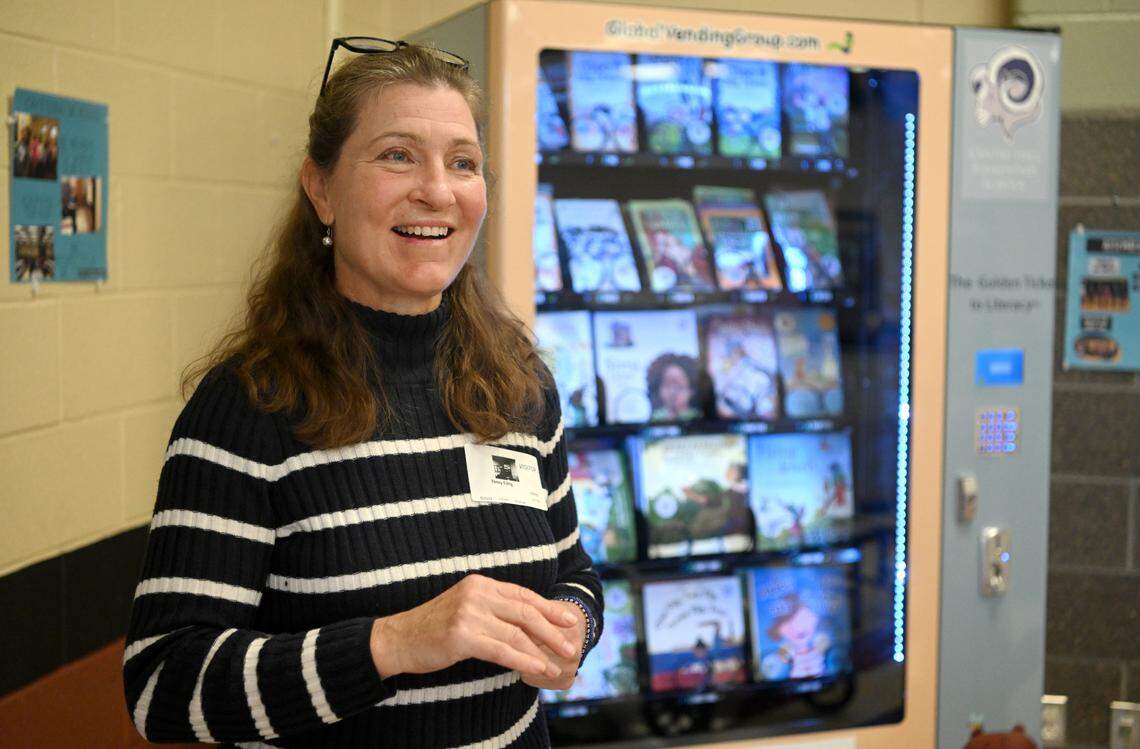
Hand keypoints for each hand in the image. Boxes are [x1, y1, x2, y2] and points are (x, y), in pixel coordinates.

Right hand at [369, 574, 579, 679]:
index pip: (523, 595)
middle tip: (571, 646)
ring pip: (517, 632)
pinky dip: (524, 659)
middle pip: (525, 612)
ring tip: (559, 663)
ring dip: (542, 650)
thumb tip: (530, 623)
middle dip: (553, 630)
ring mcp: (469, 614)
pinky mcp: (462, 636)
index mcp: (480, 584)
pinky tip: (538, 668)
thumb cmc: (434, 628)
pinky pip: (501, 650)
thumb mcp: (465, 608)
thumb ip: (493, 609)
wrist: (398, 639)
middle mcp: (477, 594)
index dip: (549, 608)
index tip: (569, 620)